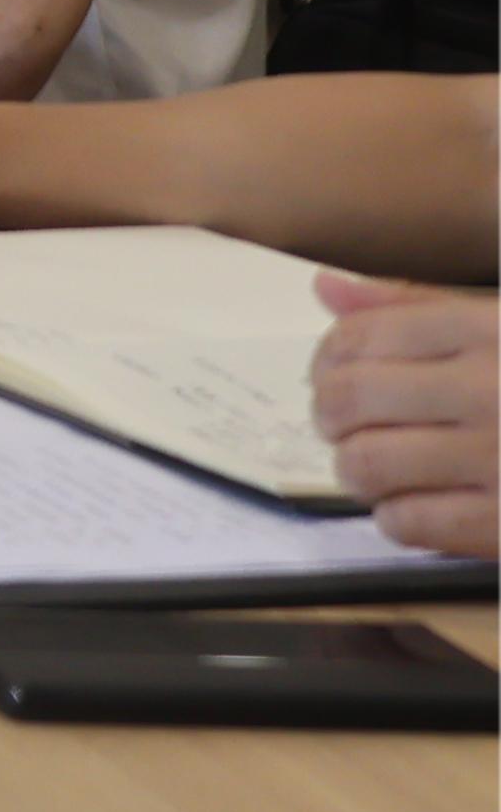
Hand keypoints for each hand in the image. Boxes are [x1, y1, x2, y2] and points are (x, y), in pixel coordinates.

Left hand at [312, 279, 496, 557]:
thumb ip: (422, 305)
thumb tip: (327, 288)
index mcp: (493, 330)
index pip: (362, 337)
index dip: (327, 359)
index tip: (331, 375)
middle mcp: (493, 389)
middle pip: (352, 399)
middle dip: (331, 416)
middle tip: (342, 426)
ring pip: (368, 464)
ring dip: (355, 470)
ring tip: (373, 469)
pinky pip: (411, 523)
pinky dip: (394, 518)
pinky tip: (413, 508)